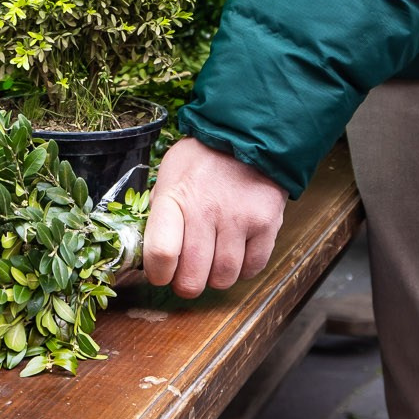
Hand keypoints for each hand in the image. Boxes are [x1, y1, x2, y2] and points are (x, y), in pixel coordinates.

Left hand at [144, 137, 286, 296]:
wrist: (247, 134)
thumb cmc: (202, 160)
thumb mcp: (169, 175)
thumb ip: (160, 213)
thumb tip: (152, 253)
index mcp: (174, 198)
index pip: (160, 254)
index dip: (158, 274)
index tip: (161, 273)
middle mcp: (206, 210)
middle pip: (192, 278)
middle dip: (186, 284)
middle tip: (188, 274)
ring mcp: (239, 219)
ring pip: (224, 278)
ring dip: (216, 277)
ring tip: (214, 259)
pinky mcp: (267, 224)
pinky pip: (253, 268)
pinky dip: (244, 269)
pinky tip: (237, 251)